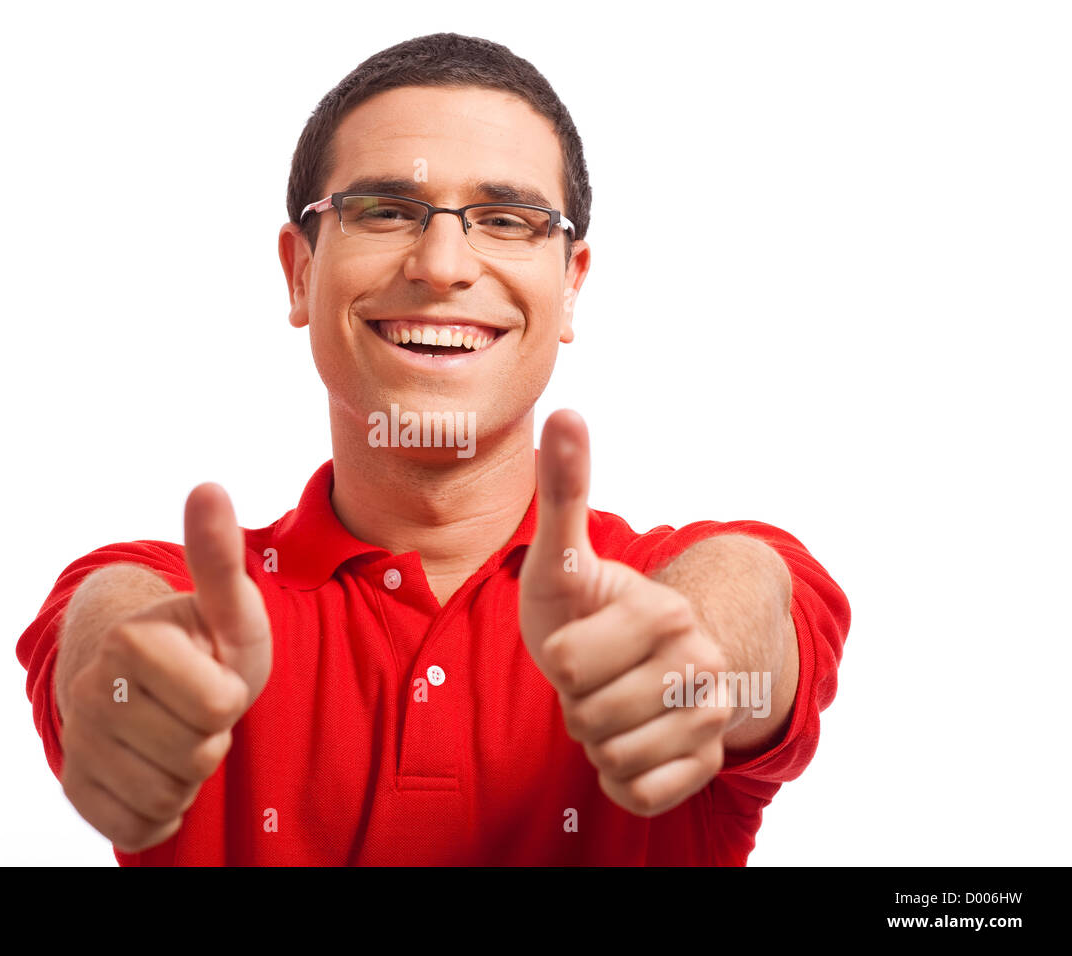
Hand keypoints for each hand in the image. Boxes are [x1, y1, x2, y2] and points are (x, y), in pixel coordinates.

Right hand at [59, 483, 272, 851]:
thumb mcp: (227, 606)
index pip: (217, 707)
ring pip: (170, 796)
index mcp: (128, 640)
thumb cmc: (202, 643)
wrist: (148, 682)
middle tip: (194, 706)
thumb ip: (218, 558)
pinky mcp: (76, 791)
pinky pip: (141, 828)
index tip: (209, 670)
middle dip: (210, 737)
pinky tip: (157, 768)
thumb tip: (208, 486)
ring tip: (177, 732)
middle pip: (196, 756)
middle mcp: (88, 691)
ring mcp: (77, 744)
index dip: (229, 695)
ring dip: (189, 773)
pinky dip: (163, 809)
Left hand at [518, 410, 732, 816]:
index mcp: (666, 613)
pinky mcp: (705, 766)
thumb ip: (564, 489)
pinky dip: (619, 776)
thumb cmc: (587, 609)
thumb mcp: (564, 556)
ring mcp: (710, 719)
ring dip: (595, 738)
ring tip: (612, 704)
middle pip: (591, 717)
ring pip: (612, 756)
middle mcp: (702, 666)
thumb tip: (564, 413)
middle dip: (577, 701)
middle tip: (597, 676)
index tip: (584, 638)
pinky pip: (639, 793)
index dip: (560, 660)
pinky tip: (630, 741)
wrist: (635, 662)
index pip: (569, 665)